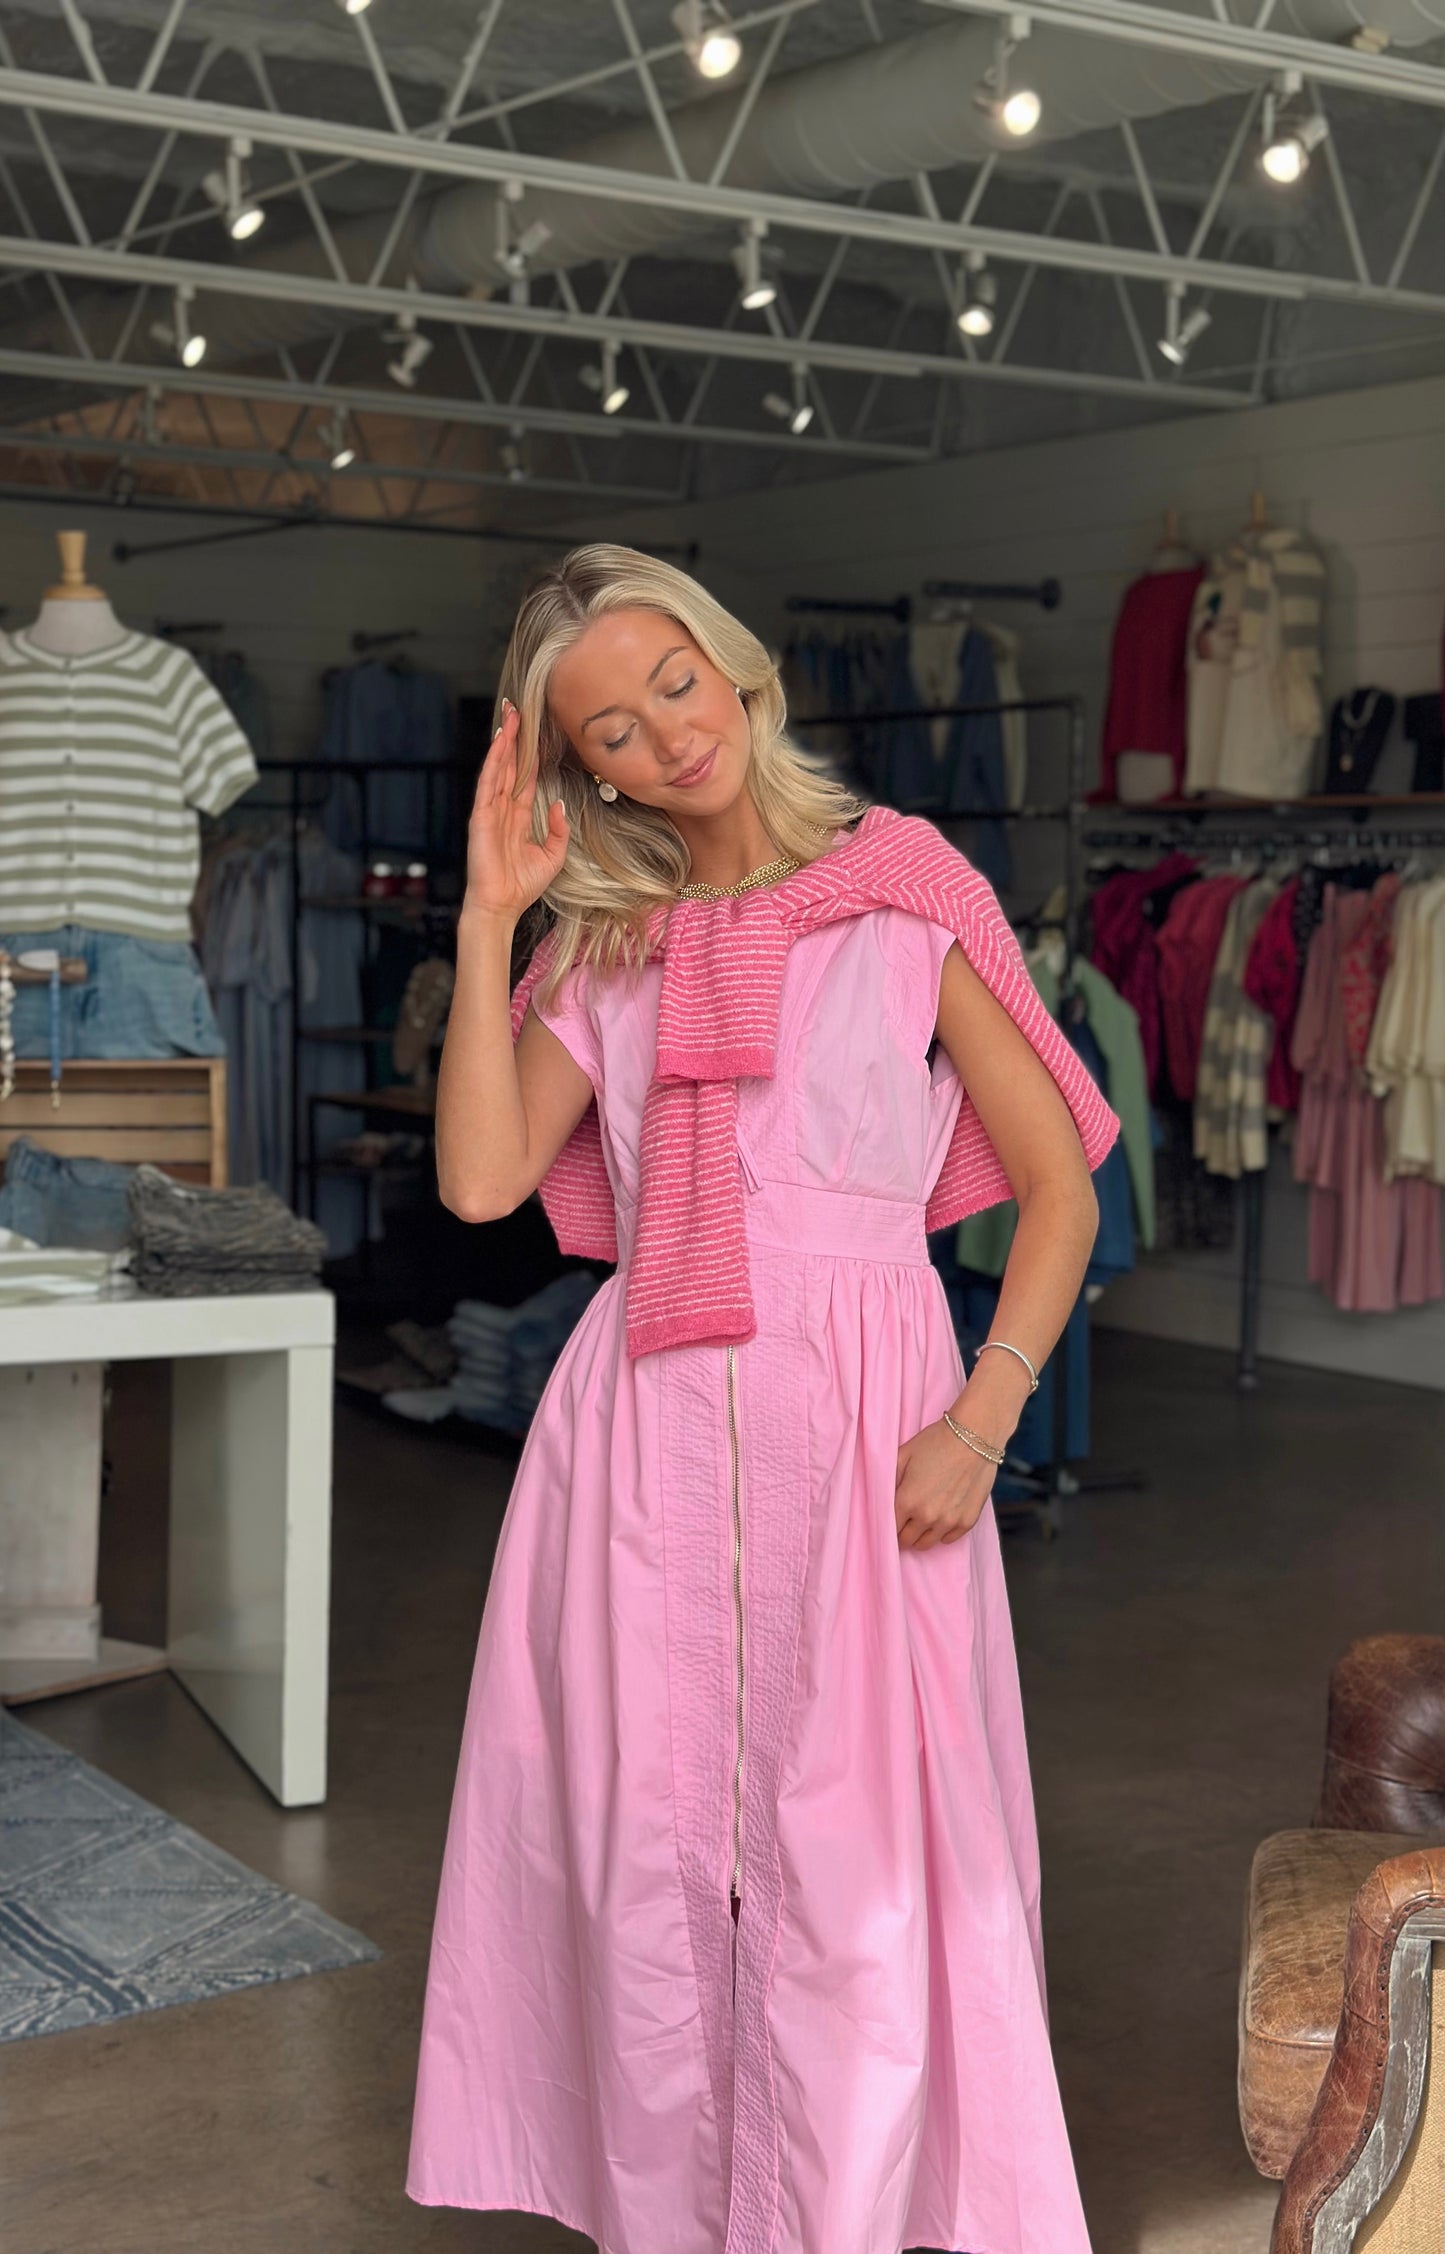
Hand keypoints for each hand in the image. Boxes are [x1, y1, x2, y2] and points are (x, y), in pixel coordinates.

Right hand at [463, 698, 569, 924]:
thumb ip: (558, 829)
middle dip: (514, 738)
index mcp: (519, 817)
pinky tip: (500, 742)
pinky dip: (494, 760)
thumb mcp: (552, 856)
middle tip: (518, 709)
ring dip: (504, 741)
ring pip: (499, 767)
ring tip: (510, 716)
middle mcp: (503, 809)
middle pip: (510, 765)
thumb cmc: (521, 886)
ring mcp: (490, 810)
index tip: (534, 732)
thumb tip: (560, 804)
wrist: (501, 906)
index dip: (530, 755)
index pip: (525, 777)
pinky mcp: (482, 815)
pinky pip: (488, 782)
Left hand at [894, 1416, 995, 1549]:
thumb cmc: (936, 1442)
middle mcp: (927, 1516)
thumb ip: (888, 1479)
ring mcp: (949, 1521)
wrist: (973, 1436)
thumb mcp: (903, 1455)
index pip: (890, 1528)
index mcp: (907, 1501)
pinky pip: (949, 1539)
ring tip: (922, 1520)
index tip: (892, 1520)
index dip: (889, 1524)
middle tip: (906, 1520)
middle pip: (907, 1540)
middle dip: (903, 1531)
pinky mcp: (968, 1521)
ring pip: (927, 1544)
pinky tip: (941, 1518)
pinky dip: (943, 1532)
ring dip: (922, 1534)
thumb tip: (881, 1496)